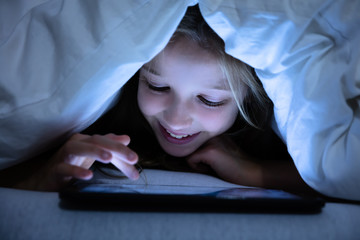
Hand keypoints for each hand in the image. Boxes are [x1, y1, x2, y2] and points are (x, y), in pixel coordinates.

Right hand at [23, 133, 138, 190]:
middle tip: (133, 158)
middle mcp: (77, 143)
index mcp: (88, 140)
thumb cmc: (72, 163)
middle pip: (97, 140)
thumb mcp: (94, 156)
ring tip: (109, 157)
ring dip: (95, 151)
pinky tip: (88, 175)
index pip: (108, 142)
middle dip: (116, 148)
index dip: (123, 150)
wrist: (47, 179)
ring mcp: (64, 155)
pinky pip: (64, 167)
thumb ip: (110, 148)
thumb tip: (127, 139)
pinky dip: (76, 170)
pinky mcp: (55, 169)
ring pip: (79, 148)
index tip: (136, 160)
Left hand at [187, 135, 260, 186]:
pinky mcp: (209, 151)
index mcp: (215, 132)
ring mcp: (210, 141)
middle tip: (215, 165)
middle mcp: (212, 133)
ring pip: (188, 153)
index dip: (199, 156)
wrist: (252, 173)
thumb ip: (206, 148)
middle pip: (190, 148)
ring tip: (215, 167)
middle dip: (198, 159)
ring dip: (198, 164)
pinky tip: (214, 169)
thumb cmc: (235, 167)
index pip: (194, 142)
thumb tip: (185, 153)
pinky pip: (190, 160)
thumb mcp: (220, 152)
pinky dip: (199, 168)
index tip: (214, 162)